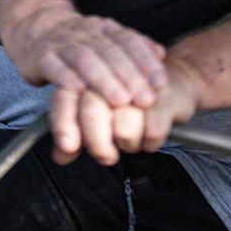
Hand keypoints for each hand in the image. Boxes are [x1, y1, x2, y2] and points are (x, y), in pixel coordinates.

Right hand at [4, 8, 167, 109]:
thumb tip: (161, 54)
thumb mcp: (105, 36)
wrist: (34, 23)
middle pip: (110, 52)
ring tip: (120, 100)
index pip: (129, 41)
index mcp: (104, 29)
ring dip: (104, 80)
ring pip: (85, 59)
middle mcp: (85, 33)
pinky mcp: (42, 57)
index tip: (161, 84)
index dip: (146, 63)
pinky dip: (69, 79)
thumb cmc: (75, 39)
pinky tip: (81, 92)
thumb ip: (133, 46)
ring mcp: (62, 44)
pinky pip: (55, 67)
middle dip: (130, 76)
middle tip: (145, 99)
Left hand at [48, 60, 200, 165]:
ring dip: (129, 143)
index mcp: (85, 76)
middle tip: (107, 155)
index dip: (64, 125)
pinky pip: (153, 132)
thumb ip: (73, 133)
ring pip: (124, 129)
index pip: (65, 98)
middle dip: (98, 144)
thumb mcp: (95, 115)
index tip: (68, 147)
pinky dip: (151, 141)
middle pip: (92, 113)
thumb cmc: (127, 100)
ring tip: (132, 136)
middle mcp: (108, 74)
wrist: (171, 82)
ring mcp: (137, 81)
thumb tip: (60, 156)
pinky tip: (150, 133)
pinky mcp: (163, 91)